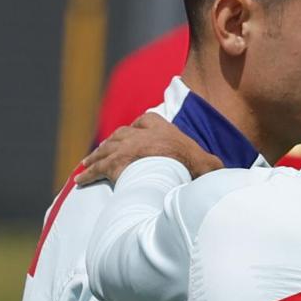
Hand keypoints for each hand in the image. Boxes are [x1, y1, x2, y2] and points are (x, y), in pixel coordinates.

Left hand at [75, 113, 223, 185]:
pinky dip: (88, 174)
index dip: (136, 128)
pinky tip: (80, 180)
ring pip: (105, 150)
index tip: (131, 134)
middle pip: (120, 135)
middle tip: (101, 153)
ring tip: (86, 165)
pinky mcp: (116, 162)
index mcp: (162, 126)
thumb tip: (220, 169)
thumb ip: (209, 162)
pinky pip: (98, 168)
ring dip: (95, 158)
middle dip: (110, 143)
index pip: (145, 120)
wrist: (185, 172)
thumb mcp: (207, 161)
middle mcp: (141, 133)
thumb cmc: (198, 168)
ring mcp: (127, 146)